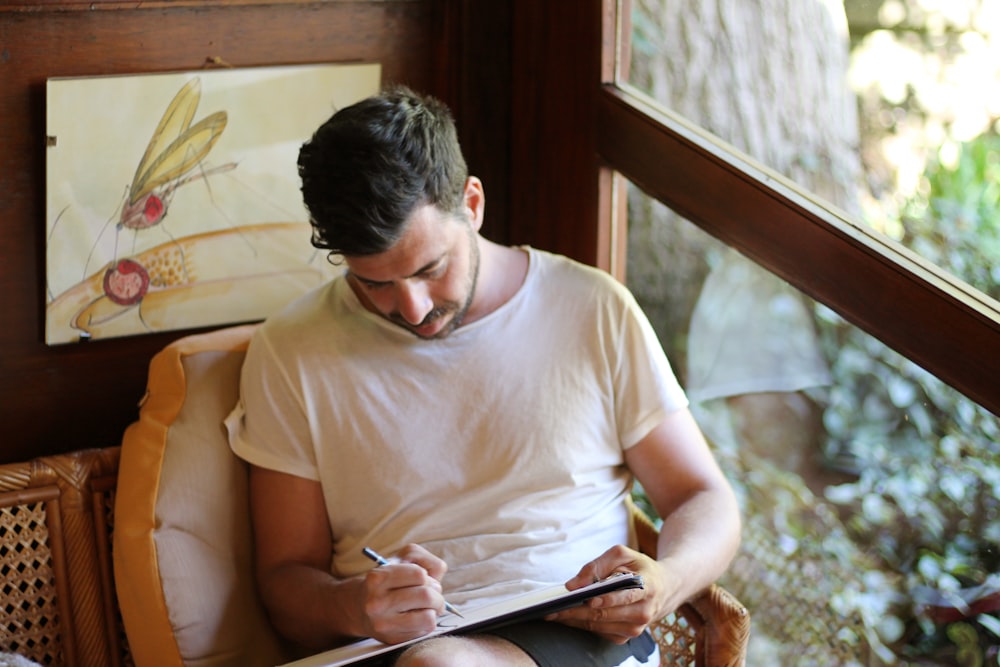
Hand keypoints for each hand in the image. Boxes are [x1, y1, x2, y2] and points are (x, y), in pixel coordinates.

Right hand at [360, 543, 448, 643]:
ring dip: (435, 610)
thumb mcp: (401, 559)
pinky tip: (418, 617)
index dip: (428, 577)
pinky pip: (424, 631)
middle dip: (437, 595)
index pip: (419, 574)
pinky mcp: (392, 638)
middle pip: (426, 596)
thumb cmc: (389, 581)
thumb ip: (422, 558)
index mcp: (378, 577)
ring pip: (428, 617)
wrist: (362, 608)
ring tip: (429, 607)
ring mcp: (384, 623)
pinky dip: (427, 622)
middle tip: (434, 595)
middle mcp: (377, 602)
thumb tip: (436, 579)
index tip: (426, 580)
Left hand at [546, 545, 674, 643]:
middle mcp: (643, 613)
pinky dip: (581, 624)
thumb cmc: (639, 568)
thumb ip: (597, 565)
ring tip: (553, 613)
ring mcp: (635, 628)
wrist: (663, 588)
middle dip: (576, 611)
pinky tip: (567, 616)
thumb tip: (573, 584)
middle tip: (553, 609)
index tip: (586, 598)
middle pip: (605, 615)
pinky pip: (598, 632)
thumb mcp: (622, 555)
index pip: (624, 597)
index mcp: (646, 589)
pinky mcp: (625, 637)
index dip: (605, 599)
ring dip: (574, 619)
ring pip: (598, 626)